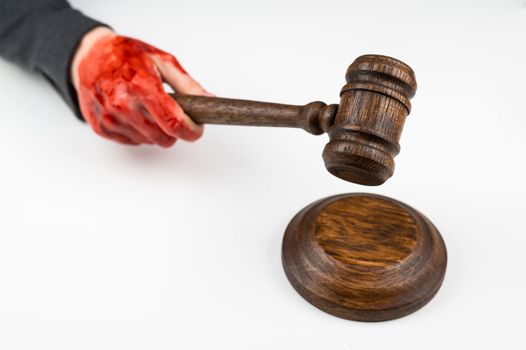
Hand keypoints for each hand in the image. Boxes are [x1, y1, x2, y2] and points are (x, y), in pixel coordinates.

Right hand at [71, 27, 210, 146]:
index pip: (173, 122)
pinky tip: (134, 113)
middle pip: (163, 137)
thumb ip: (188, 84)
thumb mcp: (162, 61)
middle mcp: (122, 103)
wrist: (90, 56)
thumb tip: (209, 100)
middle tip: (173, 114)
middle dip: (174, 130)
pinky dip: (139, 132)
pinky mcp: (101, 127)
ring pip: (149, 141)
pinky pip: (132, 141)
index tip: (197, 130)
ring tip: (148, 107)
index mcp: (141, 85)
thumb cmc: (126, 55)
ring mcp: (110, 117)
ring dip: (155, 130)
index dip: (191, 131)